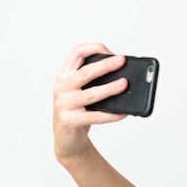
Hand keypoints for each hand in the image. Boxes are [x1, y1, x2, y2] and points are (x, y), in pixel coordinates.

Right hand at [53, 43, 127, 161]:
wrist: (66, 138)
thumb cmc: (78, 111)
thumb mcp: (81, 91)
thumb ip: (94, 81)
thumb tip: (123, 75)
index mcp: (64, 75)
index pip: (77, 53)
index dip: (95, 48)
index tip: (112, 52)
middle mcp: (61, 88)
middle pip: (85, 72)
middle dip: (105, 65)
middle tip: (122, 61)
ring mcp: (64, 105)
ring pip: (91, 94)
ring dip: (110, 88)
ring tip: (124, 84)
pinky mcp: (69, 121)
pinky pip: (95, 117)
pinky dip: (111, 115)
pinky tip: (123, 113)